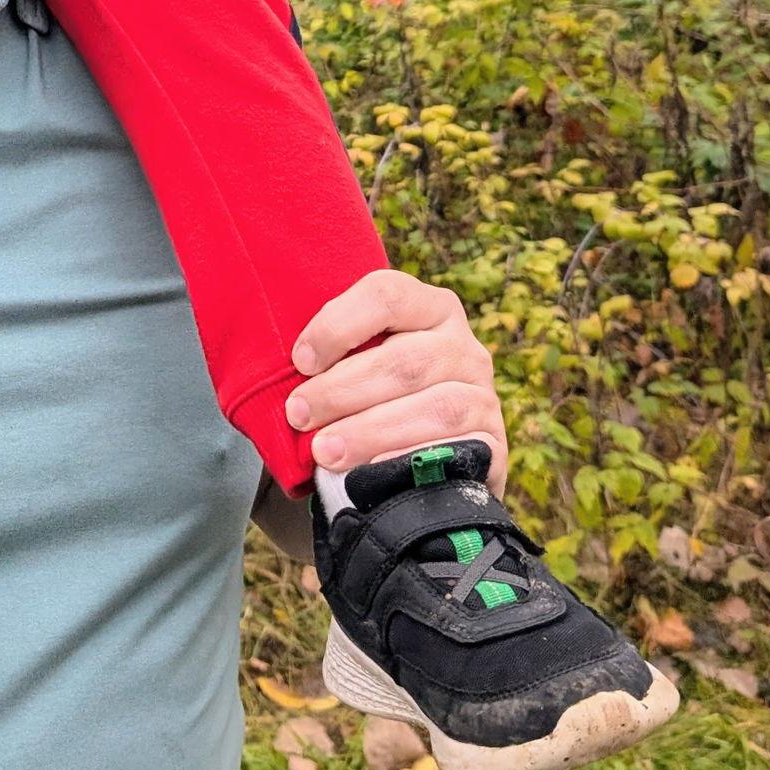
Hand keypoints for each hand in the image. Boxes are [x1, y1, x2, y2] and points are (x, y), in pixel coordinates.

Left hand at [285, 268, 507, 493]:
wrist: (425, 470)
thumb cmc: (369, 404)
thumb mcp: (354, 367)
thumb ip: (327, 360)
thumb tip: (274, 368)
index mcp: (427, 307)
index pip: (386, 295)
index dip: (338, 324)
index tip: (300, 360)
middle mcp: (462, 344)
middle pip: (402, 359)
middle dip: (342, 389)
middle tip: (298, 415)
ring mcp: (483, 393)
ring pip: (432, 405)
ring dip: (370, 430)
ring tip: (324, 450)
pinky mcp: (494, 443)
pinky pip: (454, 448)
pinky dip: (409, 459)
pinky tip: (372, 473)